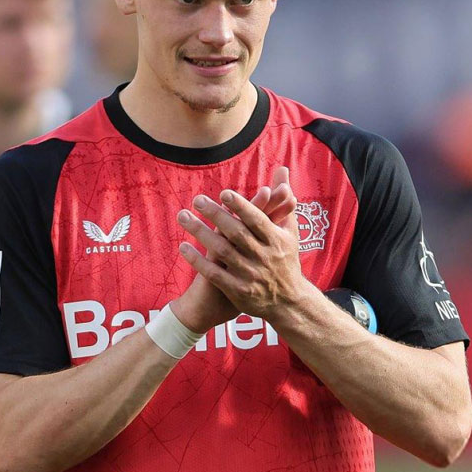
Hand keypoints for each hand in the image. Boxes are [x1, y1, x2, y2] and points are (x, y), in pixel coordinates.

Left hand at [176, 167, 315, 320]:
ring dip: (201, 233)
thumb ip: (283, 198)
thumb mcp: (289, 229)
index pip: (257, 220)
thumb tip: (282, 169)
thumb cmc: (286, 259)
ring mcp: (250, 276)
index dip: (241, 207)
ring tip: (183, 216)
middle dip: (216, 215)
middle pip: (237, 234)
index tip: (223, 193)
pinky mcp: (238, 291)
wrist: (289, 302)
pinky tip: (182, 247)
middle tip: (197, 199)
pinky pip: (214, 274)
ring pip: (222, 252)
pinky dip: (198, 261)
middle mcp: (264, 257)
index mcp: (277, 240)